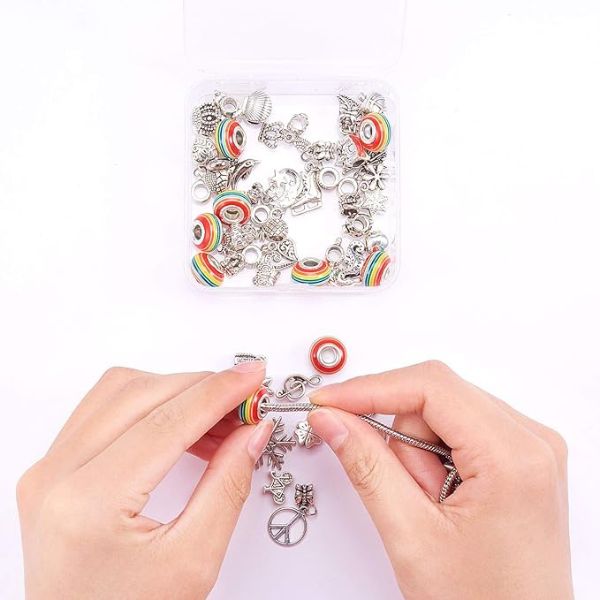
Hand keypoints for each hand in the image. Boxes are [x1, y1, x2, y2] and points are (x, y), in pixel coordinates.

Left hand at [17, 362, 272, 599]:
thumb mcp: (191, 561)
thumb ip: (227, 486)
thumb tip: (251, 433)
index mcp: (87, 504)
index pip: (166, 423)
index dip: (217, 393)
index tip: (250, 376)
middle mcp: (56, 479)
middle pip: (141, 395)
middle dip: (201, 388)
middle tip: (244, 400)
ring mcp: (48, 472)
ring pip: (119, 391)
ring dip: (175, 391)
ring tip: (217, 416)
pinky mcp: (53, 470)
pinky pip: (104, 409)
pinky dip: (150, 404)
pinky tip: (182, 424)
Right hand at [308, 361, 572, 599]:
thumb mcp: (412, 536)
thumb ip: (367, 465)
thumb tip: (333, 419)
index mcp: (513, 456)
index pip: (430, 386)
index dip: (370, 388)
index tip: (329, 402)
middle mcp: (531, 441)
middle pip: (436, 397)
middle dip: (402, 438)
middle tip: (406, 490)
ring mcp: (528, 447)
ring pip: (443, 411)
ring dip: (419, 452)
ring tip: (431, 504)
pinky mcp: (519, 456)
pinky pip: (458, 428)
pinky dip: (435, 455)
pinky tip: (443, 496)